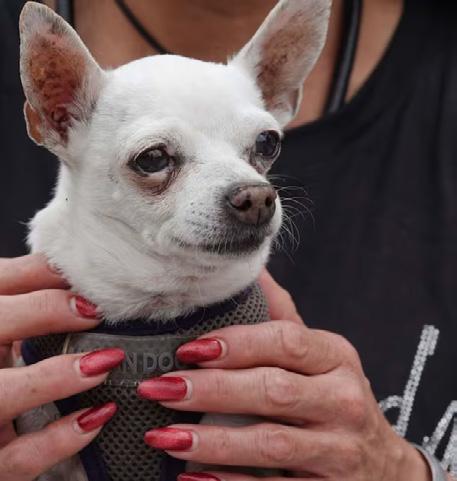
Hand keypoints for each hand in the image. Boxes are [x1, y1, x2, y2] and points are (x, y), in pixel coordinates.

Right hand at [0, 255, 122, 480]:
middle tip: (93, 309)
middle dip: (39, 313)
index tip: (84, 281)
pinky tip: (98, 416)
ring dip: (52, 378)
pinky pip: (19, 457)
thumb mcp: (6, 314)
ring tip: (103, 363)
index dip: (35, 279)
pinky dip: (60, 439)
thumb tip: (68, 260)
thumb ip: (27, 283)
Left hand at [138, 270, 430, 480]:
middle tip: (159, 388)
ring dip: (213, 440)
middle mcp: (343, 400)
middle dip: (212, 390)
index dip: (236, 343)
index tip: (188, 349)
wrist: (383, 465)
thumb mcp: (319, 355)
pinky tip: (191, 478)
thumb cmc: (335, 396)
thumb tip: (251, 271)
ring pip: (270, 443)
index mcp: (335, 357)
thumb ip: (282, 318)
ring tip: (163, 435)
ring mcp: (339, 450)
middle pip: (273, 391)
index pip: (285, 341)